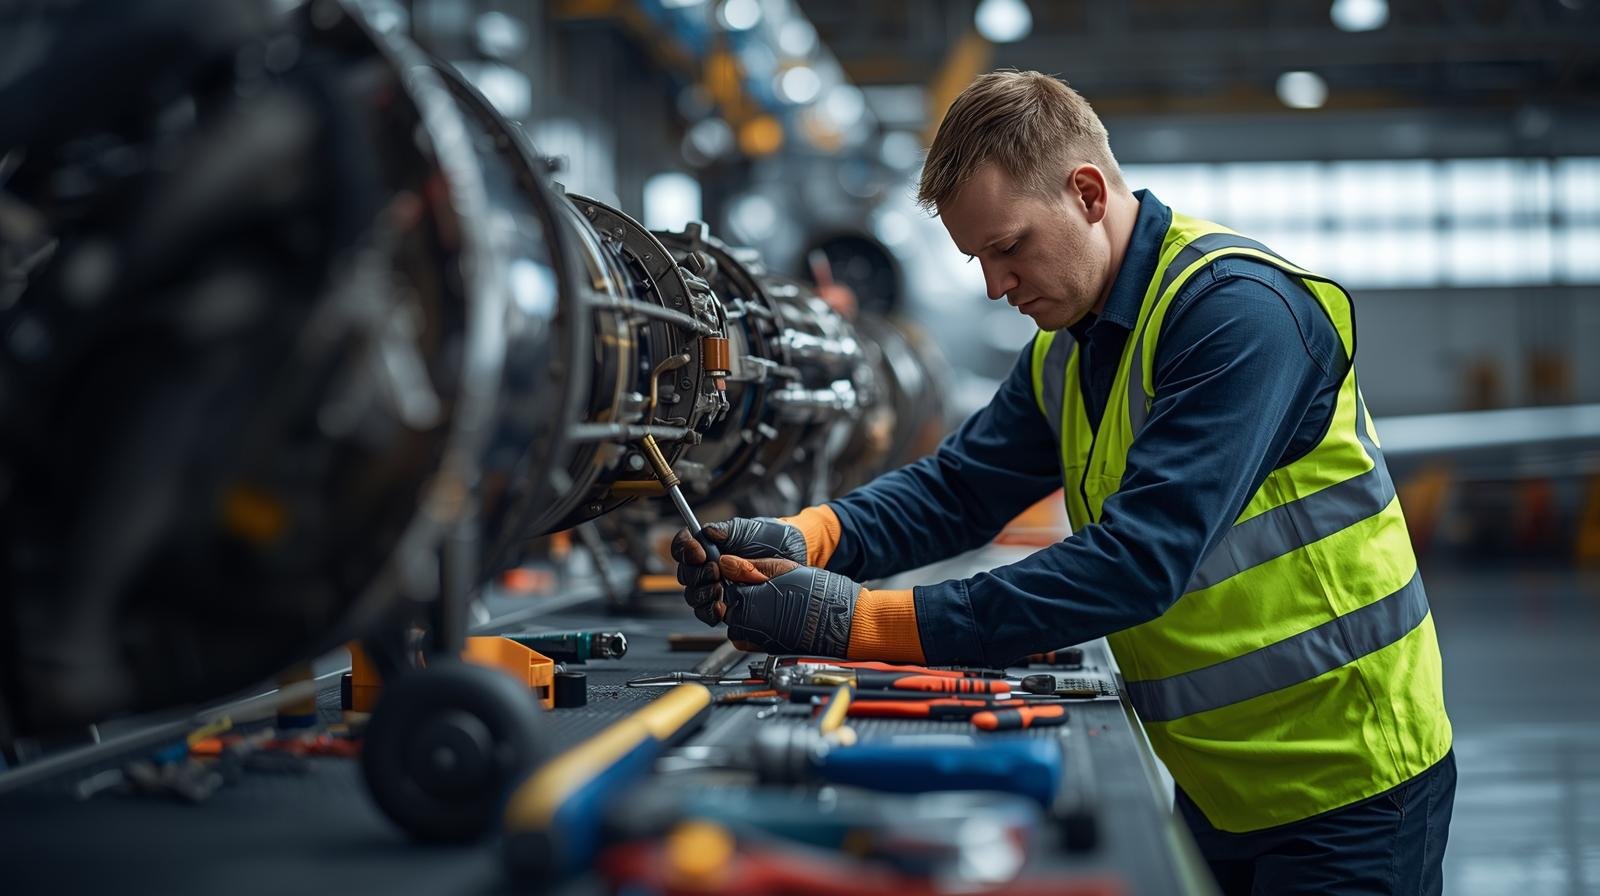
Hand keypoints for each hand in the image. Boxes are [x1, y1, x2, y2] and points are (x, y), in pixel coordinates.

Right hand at [672, 517, 808, 624]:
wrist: (797, 556)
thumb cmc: (773, 539)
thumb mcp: (749, 530)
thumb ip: (727, 531)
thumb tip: (707, 532)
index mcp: (709, 546)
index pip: (683, 547)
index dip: (684, 550)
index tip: (699, 552)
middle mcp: (709, 567)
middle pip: (685, 574)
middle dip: (696, 574)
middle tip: (715, 571)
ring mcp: (717, 587)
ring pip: (693, 596)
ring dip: (701, 594)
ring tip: (719, 589)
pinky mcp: (728, 606)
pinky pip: (708, 613)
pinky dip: (710, 612)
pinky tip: (720, 608)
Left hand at [712, 556, 859, 656]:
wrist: (842, 623)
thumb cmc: (819, 595)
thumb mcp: (783, 569)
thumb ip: (750, 567)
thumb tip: (727, 562)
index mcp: (746, 601)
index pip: (724, 586)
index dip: (736, 577)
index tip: (748, 572)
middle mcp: (747, 625)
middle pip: (729, 606)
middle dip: (740, 595)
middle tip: (764, 585)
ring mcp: (757, 640)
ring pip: (737, 624)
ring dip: (747, 612)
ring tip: (771, 601)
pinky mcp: (767, 649)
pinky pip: (750, 638)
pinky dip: (756, 627)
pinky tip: (774, 615)